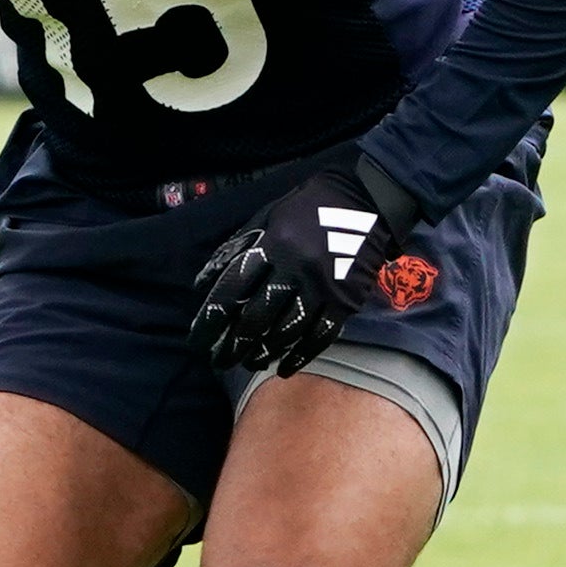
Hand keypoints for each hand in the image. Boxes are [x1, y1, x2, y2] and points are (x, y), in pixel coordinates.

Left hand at [189, 151, 429, 377]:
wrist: (367, 198)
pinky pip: (320, 335)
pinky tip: (284, 367)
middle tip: (220, 361)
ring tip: (249, 363)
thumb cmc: (310, 207)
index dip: (212, 318)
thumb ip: (237, 247)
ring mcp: (323, 285)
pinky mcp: (346, 299)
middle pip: (257, 316)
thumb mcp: (268, 215)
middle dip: (234, 345)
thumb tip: (203, 283)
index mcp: (273, 244)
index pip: (234, 288)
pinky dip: (300, 355)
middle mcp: (295, 267)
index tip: (198, 339)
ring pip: (287, 330)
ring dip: (264, 352)